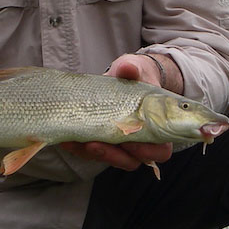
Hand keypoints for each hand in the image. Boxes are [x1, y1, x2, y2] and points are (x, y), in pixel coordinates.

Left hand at [60, 54, 174, 170]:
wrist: (121, 77)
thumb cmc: (135, 75)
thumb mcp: (135, 68)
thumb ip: (132, 68)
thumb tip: (127, 68)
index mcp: (157, 128)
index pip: (160, 150)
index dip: (147, 150)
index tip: (129, 140)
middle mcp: (140, 141)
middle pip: (132, 161)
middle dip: (113, 156)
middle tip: (95, 144)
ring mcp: (120, 145)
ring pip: (110, 159)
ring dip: (94, 154)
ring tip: (79, 142)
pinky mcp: (101, 143)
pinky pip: (91, 153)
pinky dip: (79, 148)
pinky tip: (67, 138)